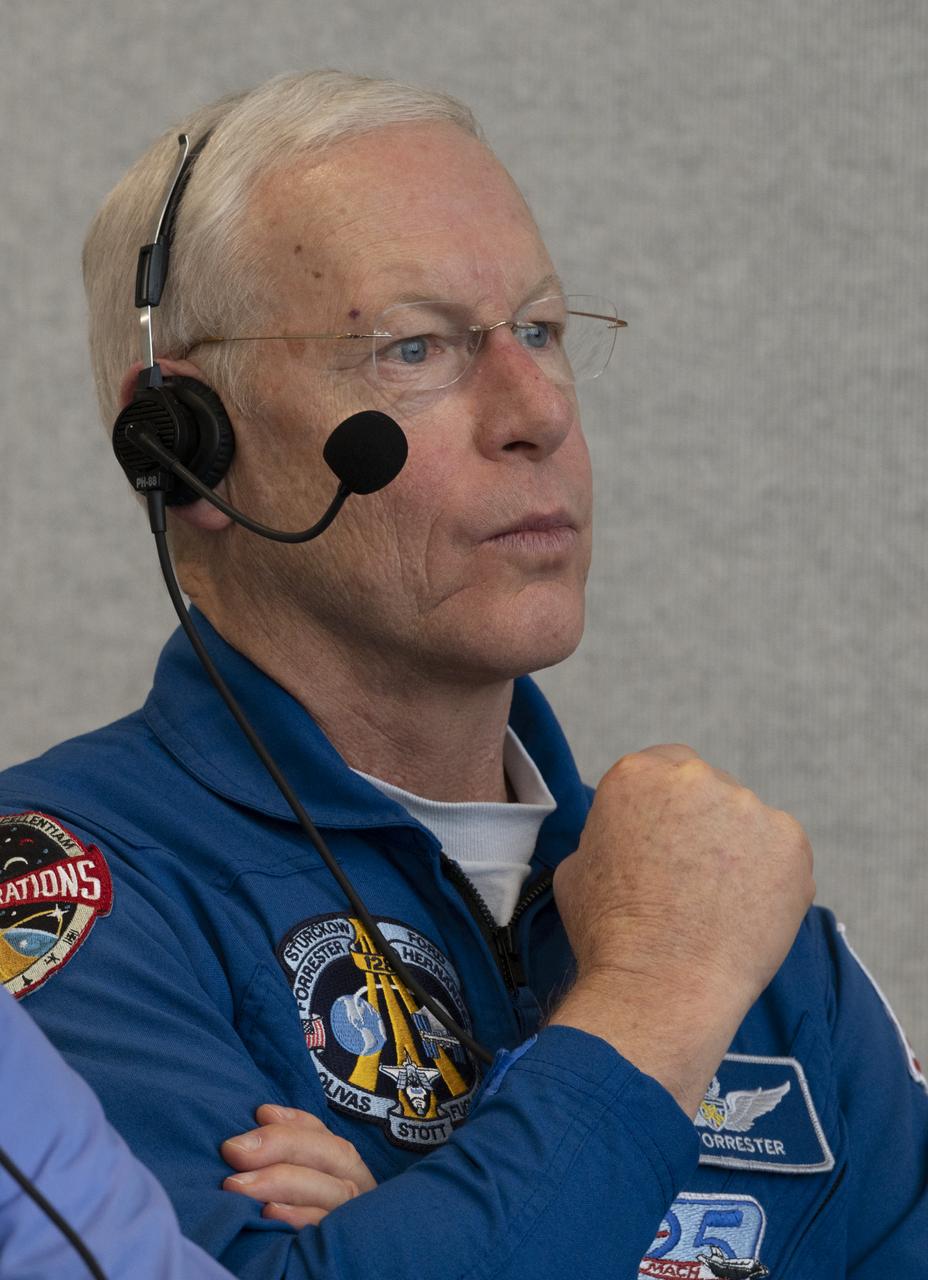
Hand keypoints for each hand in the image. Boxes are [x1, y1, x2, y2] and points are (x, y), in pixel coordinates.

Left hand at [222, 1105, 376, 1227]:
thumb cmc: (304, 1215)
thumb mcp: (304, 1178)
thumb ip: (291, 1148)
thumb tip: (263, 1113)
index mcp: (349, 1171)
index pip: (328, 1136)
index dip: (295, 1122)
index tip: (259, 1113)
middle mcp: (358, 1192)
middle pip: (333, 1156)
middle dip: (281, 1146)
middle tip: (234, 1150)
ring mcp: (353, 1222)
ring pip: (330, 1193)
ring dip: (282, 1182)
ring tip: (238, 1185)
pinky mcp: (342, 1250)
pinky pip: (325, 1231)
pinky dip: (298, 1220)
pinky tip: (268, 1215)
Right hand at [551, 745, 813, 1113]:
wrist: (661, 984)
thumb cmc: (609, 933)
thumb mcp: (576, 867)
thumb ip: (606, 835)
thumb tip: (623, 841)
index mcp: (637, 774)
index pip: (662, 766)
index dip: (666, 805)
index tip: (667, 837)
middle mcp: (695, 776)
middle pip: (707, 789)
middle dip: (703, 824)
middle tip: (692, 877)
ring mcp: (748, 807)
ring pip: (746, 822)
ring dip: (738, 850)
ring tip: (720, 905)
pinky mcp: (790, 842)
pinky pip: (781, 853)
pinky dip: (771, 879)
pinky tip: (748, 914)